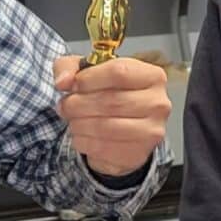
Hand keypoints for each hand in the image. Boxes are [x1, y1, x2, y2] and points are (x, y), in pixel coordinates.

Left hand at [55, 55, 170, 177]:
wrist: (122, 132)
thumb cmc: (108, 96)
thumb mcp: (88, 73)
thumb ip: (69, 68)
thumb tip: (63, 81)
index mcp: (152, 76)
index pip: (119, 71)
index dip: (89, 79)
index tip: (73, 85)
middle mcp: (158, 103)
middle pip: (111, 101)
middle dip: (78, 104)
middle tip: (65, 105)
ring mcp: (151, 131)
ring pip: (105, 126)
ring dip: (79, 123)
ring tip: (72, 120)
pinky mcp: (138, 153)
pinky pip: (103, 148)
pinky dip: (83, 141)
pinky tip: (81, 135)